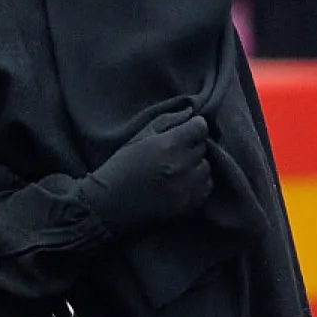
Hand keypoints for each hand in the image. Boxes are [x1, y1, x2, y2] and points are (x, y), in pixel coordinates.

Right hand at [77, 115, 212, 235]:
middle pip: (203, 147)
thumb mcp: (139, 136)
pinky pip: (206, 186)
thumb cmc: (122, 166)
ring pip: (206, 167)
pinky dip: (198, 182)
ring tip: (178, 168)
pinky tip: (182, 182)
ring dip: (196, 165)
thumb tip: (191, 113)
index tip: (186, 130)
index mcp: (167, 145)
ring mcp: (187, 187)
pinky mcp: (188, 204)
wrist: (110, 204)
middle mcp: (181, 165)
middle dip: (192, 146)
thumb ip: (167, 121)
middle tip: (176, 151)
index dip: (194, 127)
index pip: (200, 127)